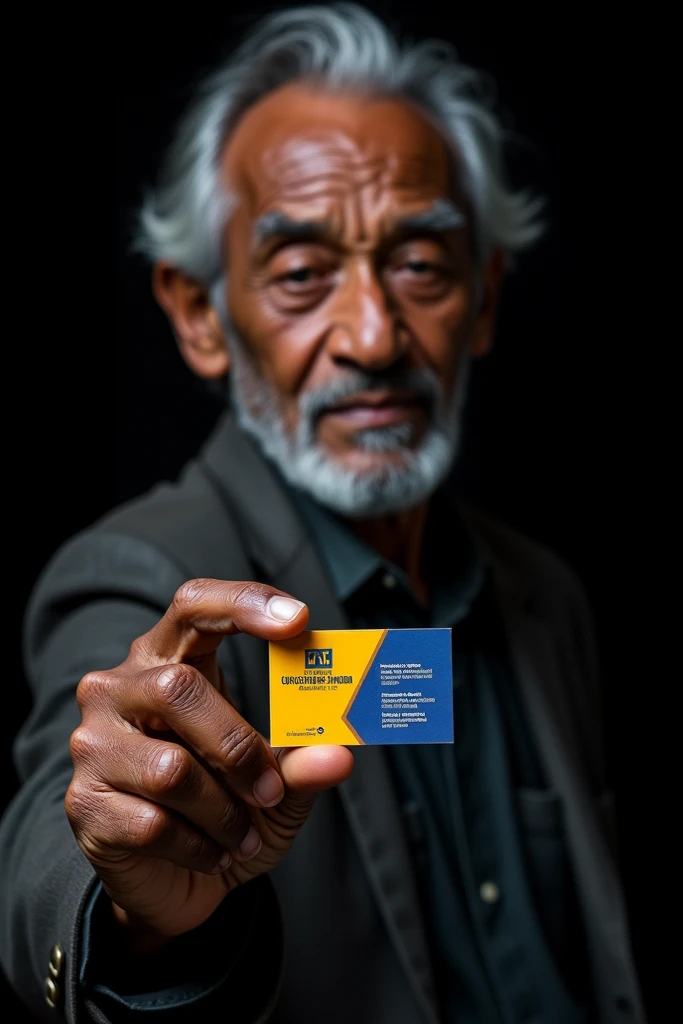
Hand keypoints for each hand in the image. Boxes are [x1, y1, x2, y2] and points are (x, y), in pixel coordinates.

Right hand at [65, 579, 353, 945]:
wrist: (178, 884)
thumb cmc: (228, 810)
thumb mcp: (277, 785)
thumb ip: (302, 764)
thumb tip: (339, 756)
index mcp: (166, 659)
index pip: (194, 605)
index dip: (243, 603)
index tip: (299, 620)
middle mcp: (117, 689)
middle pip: (177, 687)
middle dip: (238, 745)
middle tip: (272, 790)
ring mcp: (93, 744)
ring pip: (170, 769)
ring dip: (224, 812)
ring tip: (243, 834)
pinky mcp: (85, 804)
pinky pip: (154, 824)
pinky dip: (201, 847)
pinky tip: (214, 854)